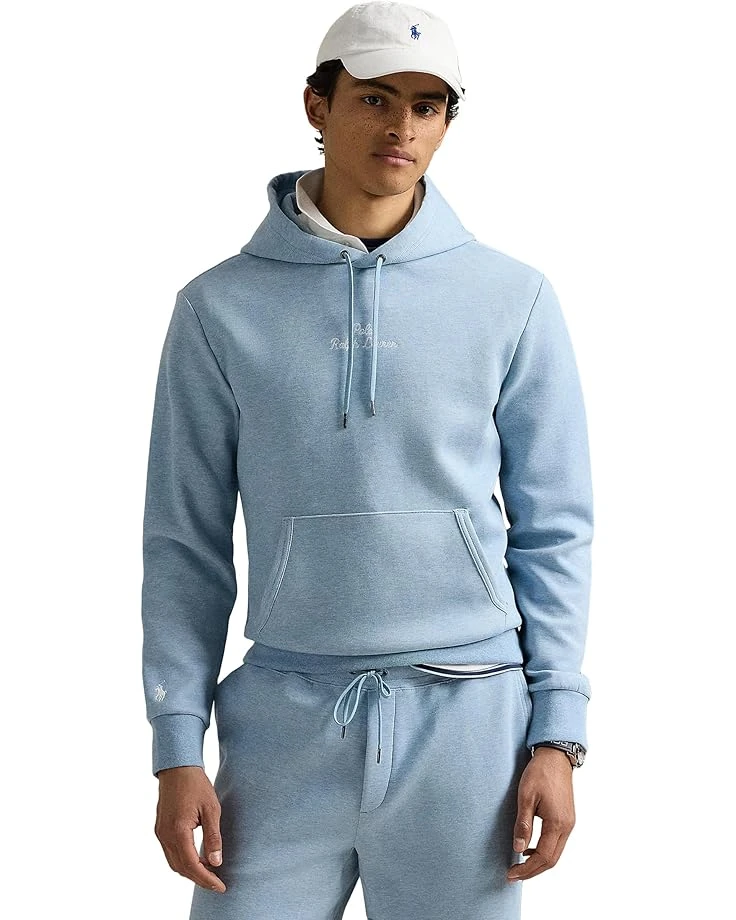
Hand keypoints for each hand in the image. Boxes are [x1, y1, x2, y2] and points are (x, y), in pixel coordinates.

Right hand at [154, 765, 226, 892]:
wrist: (178, 767)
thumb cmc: (196, 785)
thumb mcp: (211, 809)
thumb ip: (213, 837)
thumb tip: (216, 862)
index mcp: (177, 831)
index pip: (191, 865)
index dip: (206, 879)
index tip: (220, 886)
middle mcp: (165, 835)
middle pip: (181, 868)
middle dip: (199, 879)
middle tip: (217, 883)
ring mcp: (160, 833)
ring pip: (174, 863)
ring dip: (190, 871)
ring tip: (210, 872)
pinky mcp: (160, 829)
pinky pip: (170, 853)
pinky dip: (183, 860)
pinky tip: (197, 858)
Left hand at [507, 747, 575, 881]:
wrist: (555, 757)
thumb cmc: (539, 773)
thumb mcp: (526, 796)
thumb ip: (523, 824)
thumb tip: (518, 848)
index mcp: (557, 823)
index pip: (544, 857)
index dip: (527, 870)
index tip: (511, 874)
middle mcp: (567, 827)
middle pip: (552, 860)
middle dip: (532, 871)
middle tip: (513, 875)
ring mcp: (569, 823)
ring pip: (555, 853)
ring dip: (539, 863)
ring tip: (519, 865)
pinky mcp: (567, 819)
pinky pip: (557, 843)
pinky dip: (544, 851)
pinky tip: (530, 848)